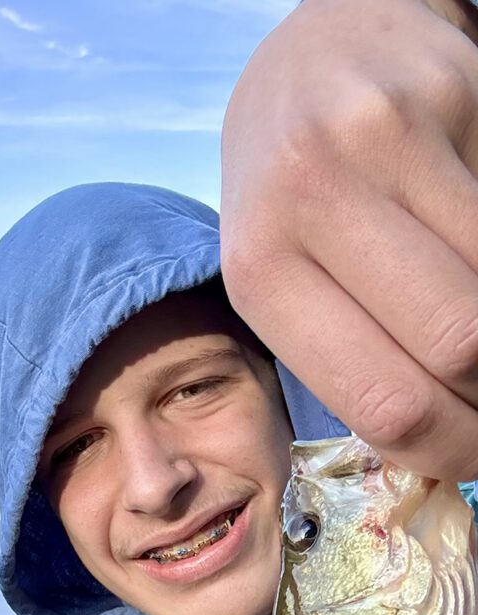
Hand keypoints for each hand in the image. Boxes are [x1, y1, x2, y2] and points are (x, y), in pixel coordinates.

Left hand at [220, 0, 477, 478]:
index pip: (383, 400)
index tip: (476, 460)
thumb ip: (345, 351)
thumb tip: (434, 445)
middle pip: (456, 345)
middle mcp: (311, 196)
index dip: (453, 447)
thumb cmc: (297, 187)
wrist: (316, 52)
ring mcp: (384, 137)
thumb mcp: (288, 271)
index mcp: (260, 271)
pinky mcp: (451, 93)